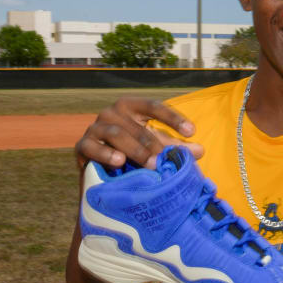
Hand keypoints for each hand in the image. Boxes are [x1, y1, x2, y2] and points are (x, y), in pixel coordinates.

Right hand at [75, 97, 204, 169]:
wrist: (102, 175)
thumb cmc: (133, 156)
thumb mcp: (155, 150)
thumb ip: (174, 148)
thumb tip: (200, 150)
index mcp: (132, 108)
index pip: (153, 106)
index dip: (172, 118)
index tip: (191, 132)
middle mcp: (112, 113)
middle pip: (137, 125)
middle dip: (154, 143)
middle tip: (167, 160)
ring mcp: (96, 128)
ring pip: (117, 134)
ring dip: (135, 149)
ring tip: (150, 164)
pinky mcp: (82, 145)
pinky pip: (93, 147)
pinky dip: (106, 153)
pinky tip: (118, 161)